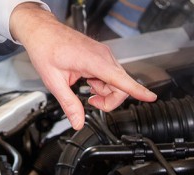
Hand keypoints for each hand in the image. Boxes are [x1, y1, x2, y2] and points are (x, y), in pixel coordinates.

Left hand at [9, 3, 156, 129]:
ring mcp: (103, 55)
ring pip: (116, 81)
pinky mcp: (101, 56)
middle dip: (110, 100)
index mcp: (93, 61)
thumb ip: (69, 104)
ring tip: (86, 90)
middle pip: (121, 85)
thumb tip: (77, 122)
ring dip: (105, 92)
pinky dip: (102, 84)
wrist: (42, 31)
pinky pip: (110, 75)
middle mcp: (103, 56)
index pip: (121, 79)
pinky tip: (88, 82)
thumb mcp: (54, 82)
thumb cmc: (46, 49)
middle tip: (91, 103)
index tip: (151, 98)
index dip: (138, 91)